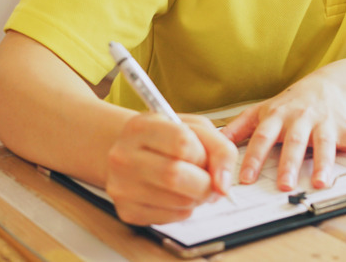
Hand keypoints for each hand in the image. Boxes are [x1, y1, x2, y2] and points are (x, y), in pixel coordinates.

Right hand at [104, 113, 237, 224]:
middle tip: (209, 179)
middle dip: (205, 182)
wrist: (133, 153)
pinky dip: (185, 209)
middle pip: (176, 176)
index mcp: (140, 127)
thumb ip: (219, 148)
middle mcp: (124, 156)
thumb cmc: (168, 138)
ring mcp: (122, 186)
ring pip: (178, 201)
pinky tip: (178, 195)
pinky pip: (171, 218)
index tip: (204, 156)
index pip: (182, 143)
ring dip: (198, 197)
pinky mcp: (127, 211)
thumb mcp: (195, 128)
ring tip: (193, 184)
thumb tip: (223, 186)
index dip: (203, 154)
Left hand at [221, 77, 345, 191]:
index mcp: (279, 116)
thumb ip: (240, 126)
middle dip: (289, 164)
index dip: (254, 157)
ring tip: (321, 183)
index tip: (245, 177)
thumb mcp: (263, 109)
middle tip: (284, 185)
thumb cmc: (292, 102)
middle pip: (294, 143)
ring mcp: (326, 123)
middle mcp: (302, 119)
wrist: (330, 83)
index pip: (263, 137)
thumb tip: (214, 140)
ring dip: (324, 164)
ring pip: (325, 144)